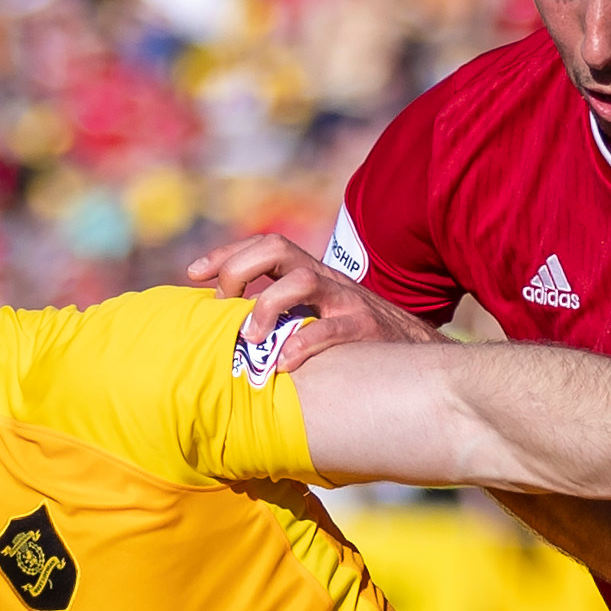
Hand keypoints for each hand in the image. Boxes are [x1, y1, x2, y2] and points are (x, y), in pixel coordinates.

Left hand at [185, 234, 439, 374]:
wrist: (416, 355)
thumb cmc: (353, 344)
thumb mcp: (315, 320)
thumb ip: (280, 318)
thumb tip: (228, 335)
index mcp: (308, 275)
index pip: (264, 247)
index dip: (226, 254)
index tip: (194, 274)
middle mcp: (325, 280)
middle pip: (278, 248)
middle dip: (240, 269)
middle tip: (222, 304)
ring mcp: (346, 301)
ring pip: (302, 280)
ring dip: (267, 305)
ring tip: (250, 339)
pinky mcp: (365, 329)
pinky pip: (331, 330)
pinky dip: (304, 345)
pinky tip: (285, 364)